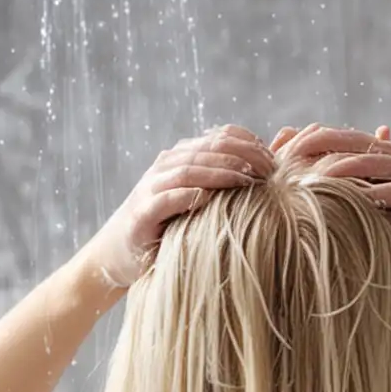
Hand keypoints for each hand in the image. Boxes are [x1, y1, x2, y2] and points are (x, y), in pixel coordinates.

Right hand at [85, 125, 274, 291]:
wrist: (117, 255)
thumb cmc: (165, 230)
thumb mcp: (194, 203)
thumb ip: (217, 186)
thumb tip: (259, 177)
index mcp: (180, 158)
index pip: (219, 137)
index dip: (248, 142)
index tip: (273, 158)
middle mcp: (164, 166)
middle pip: (208, 149)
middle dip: (243, 156)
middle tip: (269, 170)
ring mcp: (151, 188)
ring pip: (190, 169)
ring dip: (221, 172)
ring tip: (248, 181)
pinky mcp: (141, 214)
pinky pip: (167, 199)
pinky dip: (189, 196)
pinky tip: (210, 200)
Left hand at [268, 123, 390, 283]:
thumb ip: (366, 190)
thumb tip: (327, 182)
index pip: (351, 139)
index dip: (317, 140)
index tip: (282, 148)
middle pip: (357, 143)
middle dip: (319, 146)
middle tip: (285, 154)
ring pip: (374, 163)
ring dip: (339, 168)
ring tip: (306, 177)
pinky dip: (370, 195)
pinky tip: (344, 203)